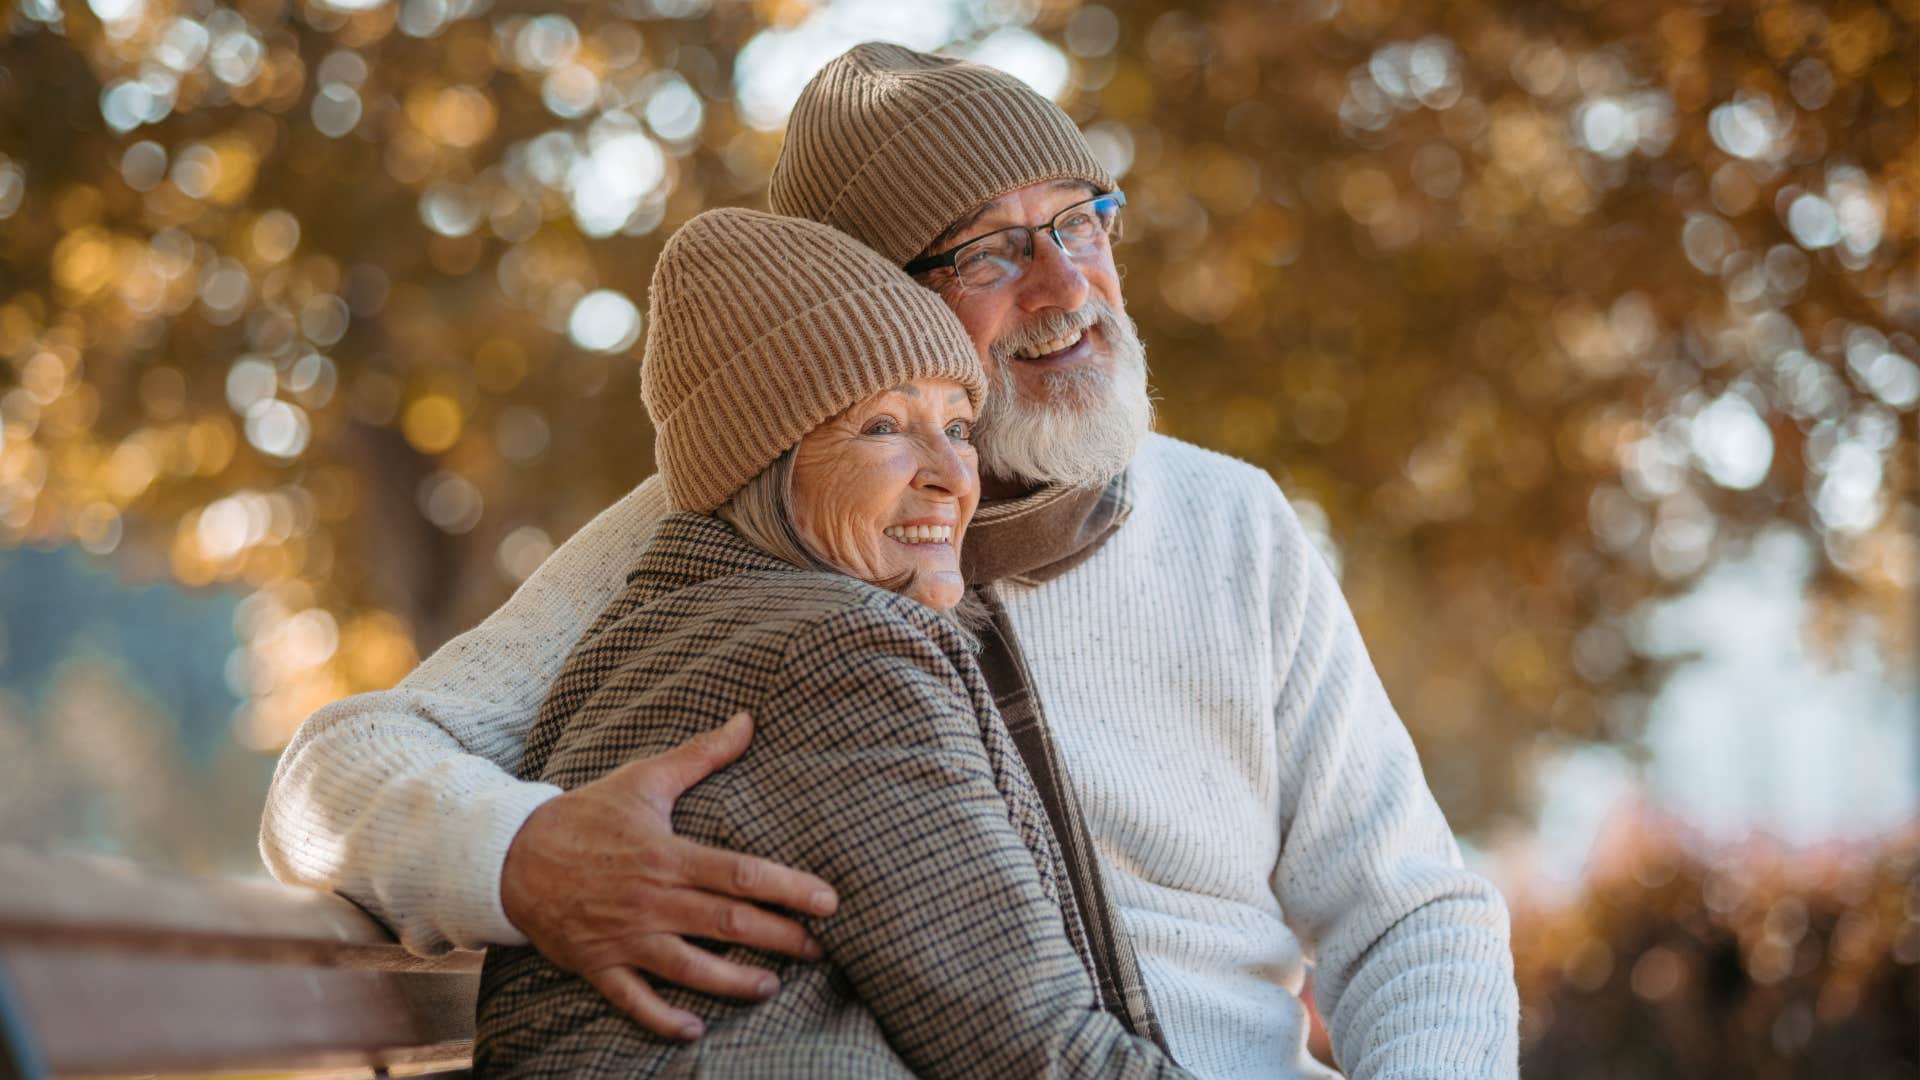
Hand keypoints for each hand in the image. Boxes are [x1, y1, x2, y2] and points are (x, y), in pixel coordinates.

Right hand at [499, 711, 839, 1040]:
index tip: (829, 902)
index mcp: (668, 855)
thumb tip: (749, 720)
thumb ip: (702, 755)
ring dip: (735, 982)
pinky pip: (634, 1000)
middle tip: (820, 949)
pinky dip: (663, 1019)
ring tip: (772, 985)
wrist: (511, 854)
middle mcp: (652, 900)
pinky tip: (694, 1029)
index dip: (790, 888)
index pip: (741, 875)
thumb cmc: (586, 815)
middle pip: (728, 925)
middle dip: (780, 938)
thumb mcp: (644, 780)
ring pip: (690, 969)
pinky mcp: (598, 964)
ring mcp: (625, 937)